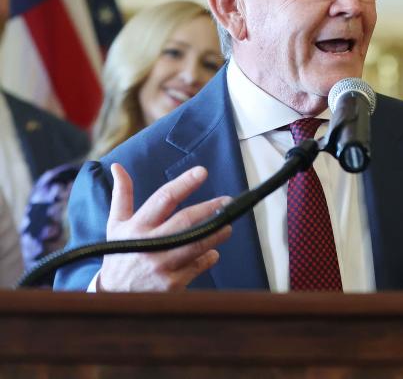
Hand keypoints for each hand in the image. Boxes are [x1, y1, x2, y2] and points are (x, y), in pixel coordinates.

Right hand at [98, 163, 232, 291]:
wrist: (114, 295)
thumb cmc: (119, 254)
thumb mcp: (115, 225)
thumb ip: (122, 195)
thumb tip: (118, 167)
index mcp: (136, 226)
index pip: (163, 199)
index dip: (184, 184)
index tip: (202, 172)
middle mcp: (149, 245)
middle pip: (186, 221)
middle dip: (210, 208)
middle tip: (227, 201)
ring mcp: (161, 265)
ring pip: (197, 244)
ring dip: (216, 234)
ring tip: (226, 226)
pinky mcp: (172, 284)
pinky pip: (198, 266)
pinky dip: (209, 257)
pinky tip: (212, 253)